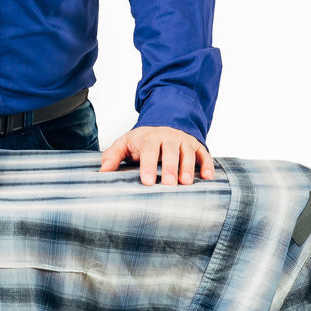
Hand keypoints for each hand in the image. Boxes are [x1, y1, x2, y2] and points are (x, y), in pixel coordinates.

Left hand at [99, 126, 215, 185]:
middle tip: (169, 184)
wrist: (162, 126)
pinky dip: (208, 164)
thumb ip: (112, 156)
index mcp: (150, 137)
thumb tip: (102, 173)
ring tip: (187, 183)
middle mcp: (168, 137)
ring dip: (189, 166)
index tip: (147, 181)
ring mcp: (184, 141)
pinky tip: (208, 177)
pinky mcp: (197, 146)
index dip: (148, 164)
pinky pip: (204, 154)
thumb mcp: (124, 144)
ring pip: (188, 152)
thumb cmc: (142, 141)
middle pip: (170, 150)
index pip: (149, 149)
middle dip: (170, 167)